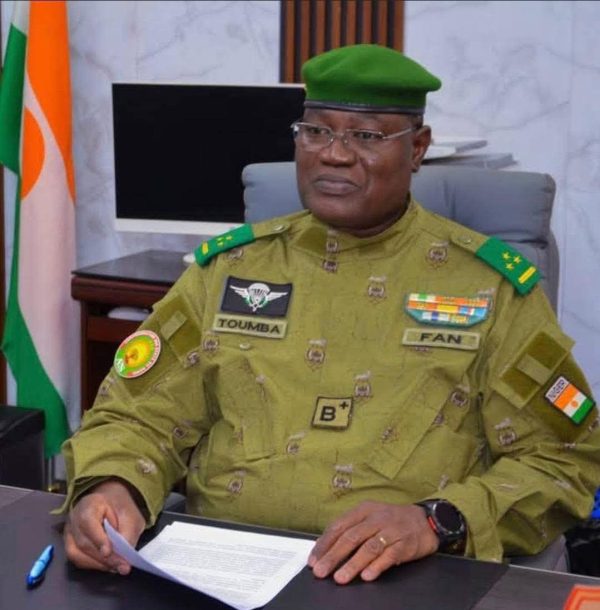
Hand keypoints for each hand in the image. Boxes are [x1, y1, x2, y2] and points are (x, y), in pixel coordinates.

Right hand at [64, 479, 145, 573]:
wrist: (111, 503)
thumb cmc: (120, 507)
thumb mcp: (131, 516)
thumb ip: (127, 534)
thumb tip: (123, 557)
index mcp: (89, 504)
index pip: (88, 523)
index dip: (98, 539)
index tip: (108, 552)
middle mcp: (73, 519)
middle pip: (83, 542)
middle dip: (103, 558)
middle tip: (121, 566)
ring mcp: (69, 532)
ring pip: (76, 554)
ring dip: (97, 564)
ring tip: (116, 567)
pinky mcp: (70, 544)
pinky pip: (77, 558)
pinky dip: (93, 564)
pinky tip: (107, 565)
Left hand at [308, 501, 438, 583]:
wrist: (425, 520)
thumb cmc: (391, 520)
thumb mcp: (370, 517)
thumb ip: (351, 529)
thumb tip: (327, 549)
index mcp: (363, 510)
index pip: (339, 526)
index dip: (324, 544)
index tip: (313, 560)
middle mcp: (376, 518)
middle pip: (351, 537)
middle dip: (333, 556)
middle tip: (321, 571)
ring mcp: (391, 530)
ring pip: (368, 547)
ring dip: (352, 564)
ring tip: (340, 578)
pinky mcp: (405, 543)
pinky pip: (389, 555)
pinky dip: (377, 566)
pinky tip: (367, 576)